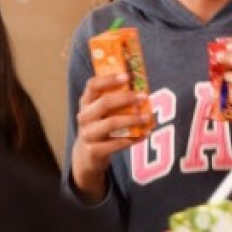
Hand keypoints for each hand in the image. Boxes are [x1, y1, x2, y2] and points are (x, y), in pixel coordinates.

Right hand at [69, 73, 149, 201]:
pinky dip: (131, 139)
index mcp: (86, 101)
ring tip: (147, 117)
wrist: (87, 154)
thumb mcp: (102, 110)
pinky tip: (143, 135)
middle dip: (126, 98)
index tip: (128, 76)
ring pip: (111, 123)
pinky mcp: (93, 151)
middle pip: (104, 103)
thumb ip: (116, 96)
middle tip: (144, 97)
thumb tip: (140, 80)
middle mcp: (84, 116)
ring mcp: (87, 134)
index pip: (93, 85)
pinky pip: (115, 144)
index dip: (110, 79)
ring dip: (132, 119)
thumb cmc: (100, 124)